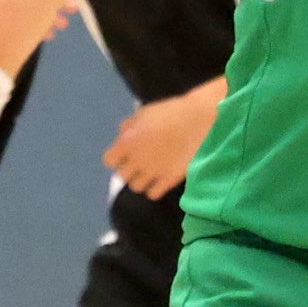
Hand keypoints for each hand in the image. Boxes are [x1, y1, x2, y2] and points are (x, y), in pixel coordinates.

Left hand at [99, 79, 221, 199]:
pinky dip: (154, 188)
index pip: (109, 160)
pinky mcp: (168, 181)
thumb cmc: (170, 112)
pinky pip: (152, 194)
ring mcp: (152, 173)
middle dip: (128, 169)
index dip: (115, 157)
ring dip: (140, 180)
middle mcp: (136, 161)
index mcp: (127, 143)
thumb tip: (122, 133)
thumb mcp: (144, 112)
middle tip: (139, 162)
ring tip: (150, 171)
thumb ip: (130, 125)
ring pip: (136, 187)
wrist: (198, 121)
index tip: (124, 153)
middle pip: (121, 176)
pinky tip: (160, 179)